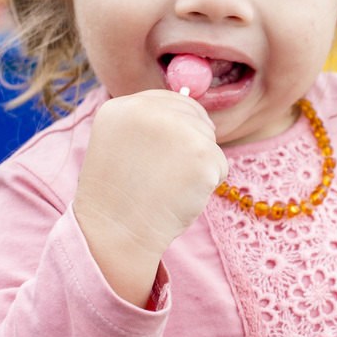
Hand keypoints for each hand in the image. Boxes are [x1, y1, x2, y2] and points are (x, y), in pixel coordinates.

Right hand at [73, 90, 226, 306]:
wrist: (116, 235)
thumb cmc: (120, 196)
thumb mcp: (120, 144)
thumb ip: (151, 122)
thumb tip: (195, 110)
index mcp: (122, 106)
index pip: (171, 100)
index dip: (175, 130)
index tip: (158, 157)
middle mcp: (149, 109)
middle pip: (196, 117)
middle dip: (189, 146)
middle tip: (163, 176)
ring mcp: (178, 128)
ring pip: (209, 141)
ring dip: (197, 166)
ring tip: (167, 186)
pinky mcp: (202, 152)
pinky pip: (220, 165)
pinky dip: (207, 184)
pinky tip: (180, 196)